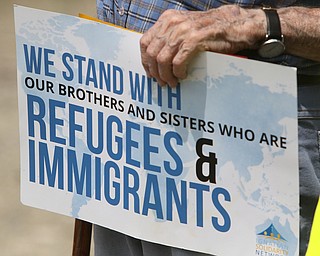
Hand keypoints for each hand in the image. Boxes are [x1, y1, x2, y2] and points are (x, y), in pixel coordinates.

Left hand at [140, 5, 264, 86]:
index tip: (150, 73)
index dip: (145, 61)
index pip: (145, 42)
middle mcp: (172, 23)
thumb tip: (156, 58)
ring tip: (172, 83)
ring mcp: (183, 31)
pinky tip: (183, 76)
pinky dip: (178, 73)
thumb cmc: (209, 30)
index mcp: (167, 19)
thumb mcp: (184, 27)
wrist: (234, 24)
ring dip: (166, 75)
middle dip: (155, 72)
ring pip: (162, 59)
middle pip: (152, 53)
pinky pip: (178, 62)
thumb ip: (170, 37)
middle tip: (162, 82)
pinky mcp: (195, 40)